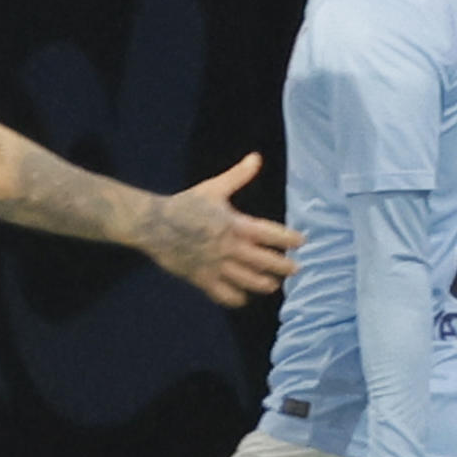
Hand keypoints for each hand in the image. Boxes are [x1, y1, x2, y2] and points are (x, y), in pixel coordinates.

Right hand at [142, 154, 301, 306]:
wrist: (153, 225)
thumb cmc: (185, 204)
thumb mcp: (213, 188)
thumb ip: (238, 175)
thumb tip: (256, 157)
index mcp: (234, 224)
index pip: (270, 234)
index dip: (289, 239)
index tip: (302, 242)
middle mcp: (229, 248)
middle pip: (265, 262)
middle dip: (284, 267)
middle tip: (296, 269)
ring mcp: (216, 265)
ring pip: (248, 281)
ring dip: (265, 284)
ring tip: (273, 285)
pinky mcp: (202, 279)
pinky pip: (225, 295)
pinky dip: (237, 298)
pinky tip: (244, 296)